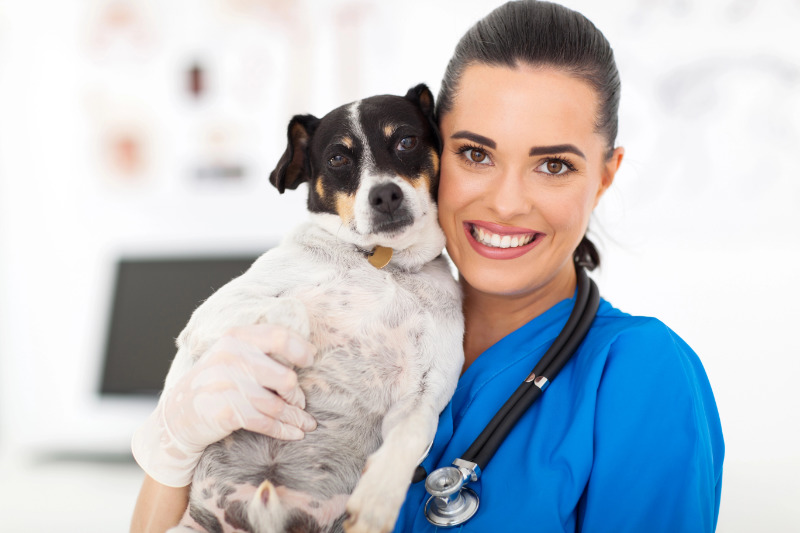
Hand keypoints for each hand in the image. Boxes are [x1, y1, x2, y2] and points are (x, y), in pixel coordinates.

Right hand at [131, 324, 317, 486]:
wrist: (178, 414)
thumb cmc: (215, 382)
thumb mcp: (231, 354)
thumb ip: (261, 349)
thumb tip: (307, 352)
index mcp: (236, 337)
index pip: (279, 337)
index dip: (301, 349)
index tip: (310, 360)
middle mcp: (231, 357)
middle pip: (285, 377)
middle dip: (297, 394)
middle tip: (300, 402)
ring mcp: (227, 384)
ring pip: (277, 404)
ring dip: (295, 417)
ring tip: (306, 423)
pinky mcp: (226, 411)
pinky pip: (265, 422)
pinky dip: (283, 430)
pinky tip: (294, 433)